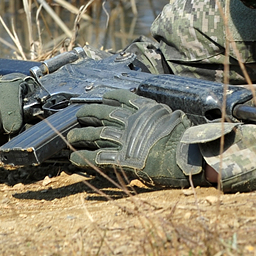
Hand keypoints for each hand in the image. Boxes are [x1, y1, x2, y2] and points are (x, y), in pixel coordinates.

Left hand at [68, 90, 199, 186]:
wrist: (185, 155)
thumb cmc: (184, 139)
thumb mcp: (174, 118)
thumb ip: (162, 116)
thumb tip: (164, 114)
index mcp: (144, 110)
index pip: (123, 98)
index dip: (111, 96)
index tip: (103, 97)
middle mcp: (131, 122)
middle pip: (103, 114)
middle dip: (88, 114)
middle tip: (79, 115)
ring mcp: (125, 140)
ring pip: (96, 135)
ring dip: (81, 135)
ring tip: (71, 137)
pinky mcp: (122, 158)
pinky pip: (98, 156)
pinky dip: (84, 157)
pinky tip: (74, 158)